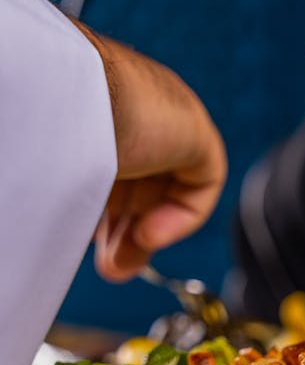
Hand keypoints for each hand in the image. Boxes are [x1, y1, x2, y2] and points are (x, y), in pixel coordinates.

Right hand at [78, 29, 227, 280]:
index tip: (87, 239)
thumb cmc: (43, 132)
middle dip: (124, 234)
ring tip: (120, 265)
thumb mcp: (61, 175)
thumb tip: (61, 238)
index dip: (102, 212)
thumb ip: (73, 197)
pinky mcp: (195, 130)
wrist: (59, 98)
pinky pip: (202, 183)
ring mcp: (166, 116)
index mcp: (100, 110)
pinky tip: (147, 233)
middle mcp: (135, 110)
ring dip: (144, 236)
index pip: (114, 169)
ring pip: (166, 190)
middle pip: (142, 185)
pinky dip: (178, 218)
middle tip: (109, 267)